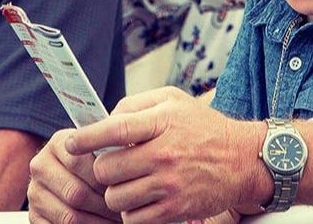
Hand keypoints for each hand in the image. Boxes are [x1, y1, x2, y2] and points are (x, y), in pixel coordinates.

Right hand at [28, 129, 120, 222]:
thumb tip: (129, 157)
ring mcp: (34, 193)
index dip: (105, 177)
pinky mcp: (34, 217)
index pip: (79, 161)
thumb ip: (113, 148)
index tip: (124, 183)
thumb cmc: (101, 158)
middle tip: (125, 207)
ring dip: (97, 221)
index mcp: (58, 142)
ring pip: (69, 216)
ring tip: (117, 219)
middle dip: (104, 203)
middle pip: (75, 192)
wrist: (76, 174)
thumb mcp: (105, 145)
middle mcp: (40, 165)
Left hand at [65, 88, 265, 221]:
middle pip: (107, 169)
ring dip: (116, 192)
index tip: (71, 143)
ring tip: (129, 183)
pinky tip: (142, 198)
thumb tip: (106, 119)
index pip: (113, 129)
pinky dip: (132, 212)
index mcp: (162, 121)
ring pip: (115, 198)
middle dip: (104, 169)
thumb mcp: (174, 101)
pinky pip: (132, 219)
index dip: (86, 137)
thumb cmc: (203, 127)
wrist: (241, 159)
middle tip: (114, 165)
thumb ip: (137, 105)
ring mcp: (168, 184)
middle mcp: (164, 153)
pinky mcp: (174, 209)